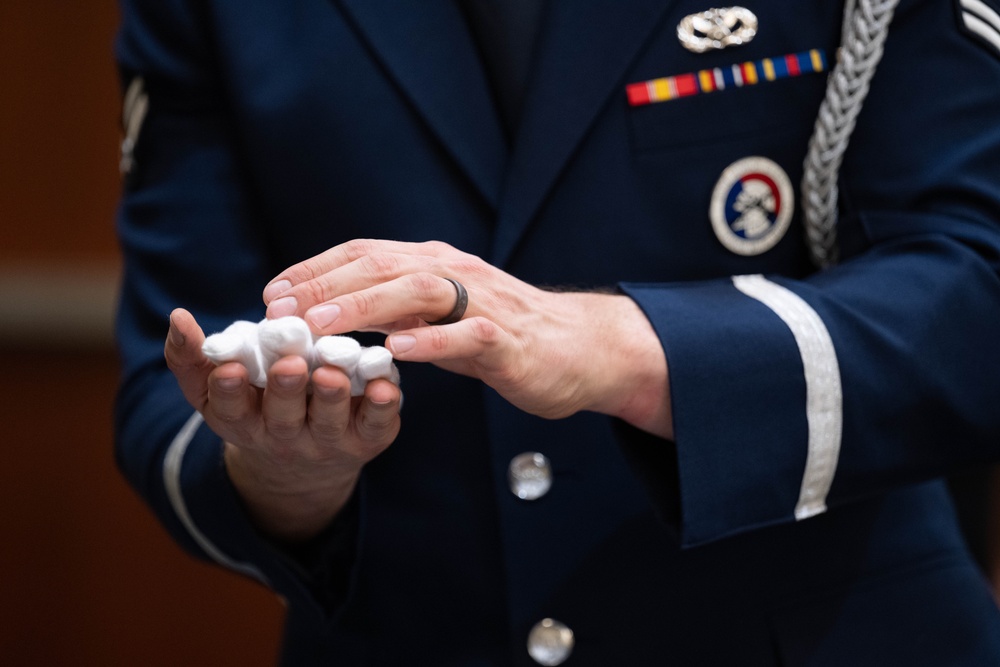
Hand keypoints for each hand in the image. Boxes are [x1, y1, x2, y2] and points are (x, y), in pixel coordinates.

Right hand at [164, 308, 401, 542]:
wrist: (306, 462)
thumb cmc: (255, 406)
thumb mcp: (214, 391)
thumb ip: (192, 357)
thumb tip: (178, 317)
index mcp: (243, 421)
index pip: (231, 408)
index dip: (231, 390)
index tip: (232, 368)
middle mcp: (284, 436)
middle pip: (283, 417)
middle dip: (286, 390)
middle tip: (291, 364)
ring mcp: (327, 441)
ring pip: (329, 421)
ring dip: (332, 396)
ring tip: (333, 372)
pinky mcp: (367, 439)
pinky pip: (376, 426)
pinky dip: (382, 407)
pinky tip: (385, 386)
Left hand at [262, 239, 671, 437]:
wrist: (580, 348)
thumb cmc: (504, 334)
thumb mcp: (441, 317)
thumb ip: (396, 311)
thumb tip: (334, 315)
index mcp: (436, 263)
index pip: (365, 253)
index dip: (315, 270)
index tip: (274, 293)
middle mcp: (456, 271)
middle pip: (382, 265)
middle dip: (325, 285)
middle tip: (280, 311)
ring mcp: (485, 302)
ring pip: (419, 291)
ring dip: (364, 306)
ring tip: (320, 327)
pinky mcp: (509, 338)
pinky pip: (468, 335)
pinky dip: (431, 340)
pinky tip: (397, 351)